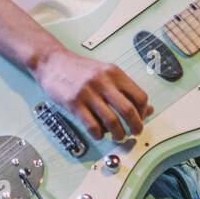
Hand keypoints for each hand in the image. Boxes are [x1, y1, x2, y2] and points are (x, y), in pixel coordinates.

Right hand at [33, 48, 152, 141]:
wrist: (53, 62)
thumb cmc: (79, 70)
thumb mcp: (105, 73)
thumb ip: (124, 90)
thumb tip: (146, 109)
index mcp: (114, 73)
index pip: (139, 96)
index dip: (143, 112)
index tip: (139, 119)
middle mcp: (103, 82)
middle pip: (128, 110)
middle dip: (135, 127)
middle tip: (134, 133)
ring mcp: (88, 93)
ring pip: (111, 121)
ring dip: (118, 134)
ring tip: (117, 136)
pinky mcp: (74, 103)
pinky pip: (92, 126)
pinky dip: (98, 135)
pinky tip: (98, 134)